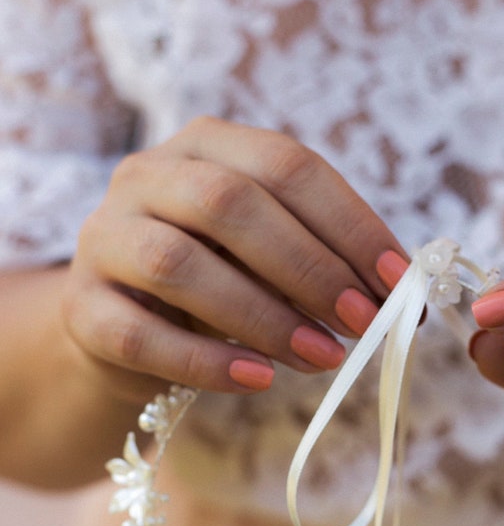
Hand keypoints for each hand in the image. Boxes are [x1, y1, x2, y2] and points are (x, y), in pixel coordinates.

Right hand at [62, 117, 407, 402]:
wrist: (122, 327)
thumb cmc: (218, 281)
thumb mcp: (269, 255)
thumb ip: (322, 258)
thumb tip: (400, 293)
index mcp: (207, 145)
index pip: (286, 165)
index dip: (349, 222)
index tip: (397, 280)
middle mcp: (146, 176)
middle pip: (229, 205)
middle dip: (310, 266)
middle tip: (364, 321)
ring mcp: (104, 238)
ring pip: (178, 264)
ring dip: (263, 316)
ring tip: (324, 358)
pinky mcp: (82, 308)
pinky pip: (140, 336)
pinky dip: (207, 361)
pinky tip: (260, 380)